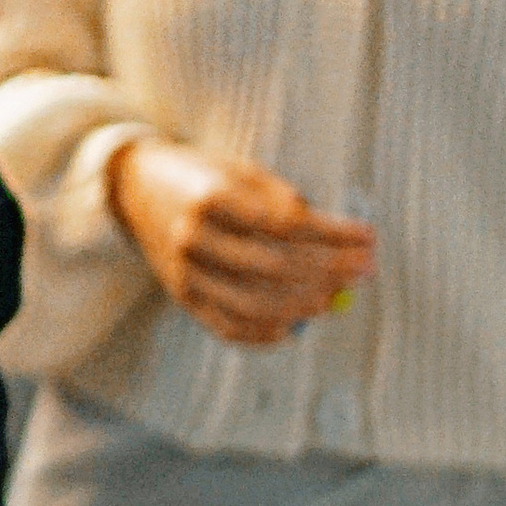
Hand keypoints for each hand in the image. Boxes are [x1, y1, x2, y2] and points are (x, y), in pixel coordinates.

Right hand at [107, 138, 375, 346]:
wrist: (135, 188)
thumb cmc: (202, 177)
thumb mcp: (241, 171)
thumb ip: (283, 201)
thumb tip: (337, 240)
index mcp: (211, 197)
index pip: (286, 224)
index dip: (333, 235)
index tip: (369, 237)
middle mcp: (193, 237)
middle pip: (275, 266)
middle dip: (330, 270)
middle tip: (365, 269)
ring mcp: (183, 272)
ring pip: (254, 303)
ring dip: (304, 304)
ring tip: (335, 296)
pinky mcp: (180, 296)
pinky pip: (225, 326)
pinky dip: (262, 334)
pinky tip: (293, 328)